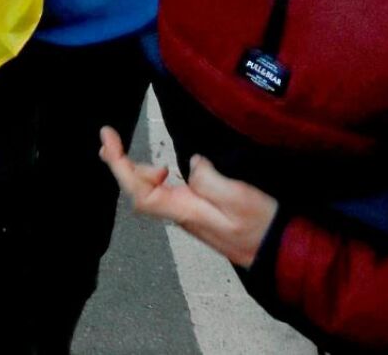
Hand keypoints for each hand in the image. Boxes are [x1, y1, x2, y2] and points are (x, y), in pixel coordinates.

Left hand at [99, 127, 277, 268]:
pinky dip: (153, 177)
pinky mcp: (197, 212)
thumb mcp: (237, 198)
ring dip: (136, 170)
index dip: (119, 166)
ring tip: (127, 151)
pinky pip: (164, 194)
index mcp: (184, 209)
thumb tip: (191, 163)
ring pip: (149, 192)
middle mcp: (179, 213)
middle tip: (111, 138)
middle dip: (120, 165)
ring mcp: (187, 214)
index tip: (108, 139)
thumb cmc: (260, 225)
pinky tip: (160, 169)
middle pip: (138, 190)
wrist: (278, 250)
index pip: (139, 190)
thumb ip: (209, 180)